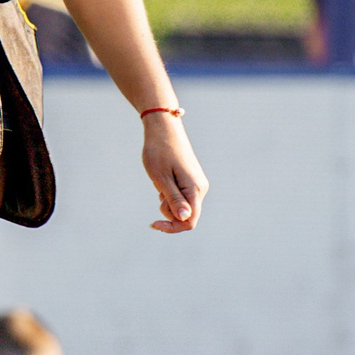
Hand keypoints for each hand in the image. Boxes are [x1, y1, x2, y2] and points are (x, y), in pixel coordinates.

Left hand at [140, 110, 205, 232]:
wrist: (163, 127)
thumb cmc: (159, 151)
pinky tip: (164, 180)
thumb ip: (174, 199)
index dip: (172, 227)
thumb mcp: (162, 178)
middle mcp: (200, 188)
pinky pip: (181, 197)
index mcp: (195, 189)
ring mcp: (196, 184)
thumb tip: (185, 218)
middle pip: (185, 216)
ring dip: (168, 202)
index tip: (153, 223)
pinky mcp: (191, 180)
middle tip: (158, 193)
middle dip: (168, 211)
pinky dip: (169, 194)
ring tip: (160, 183)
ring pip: (182, 206)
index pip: (189, 221)